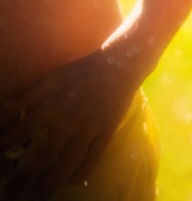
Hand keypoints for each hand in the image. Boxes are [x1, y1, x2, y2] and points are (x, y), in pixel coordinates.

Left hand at [0, 52, 135, 197]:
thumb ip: (31, 94)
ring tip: (41, 191)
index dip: (6, 145)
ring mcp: (89, 129)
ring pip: (68, 162)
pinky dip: (82, 171)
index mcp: (51, 108)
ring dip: (52, 179)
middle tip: (13, 191)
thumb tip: (6, 106)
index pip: (22, 132)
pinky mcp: (106, 131)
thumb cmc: (85, 68)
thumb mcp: (54, 77)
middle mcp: (68, 122)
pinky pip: (93, 156)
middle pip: (42, 156)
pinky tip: (72, 180)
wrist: (121, 63)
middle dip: (25, 176)